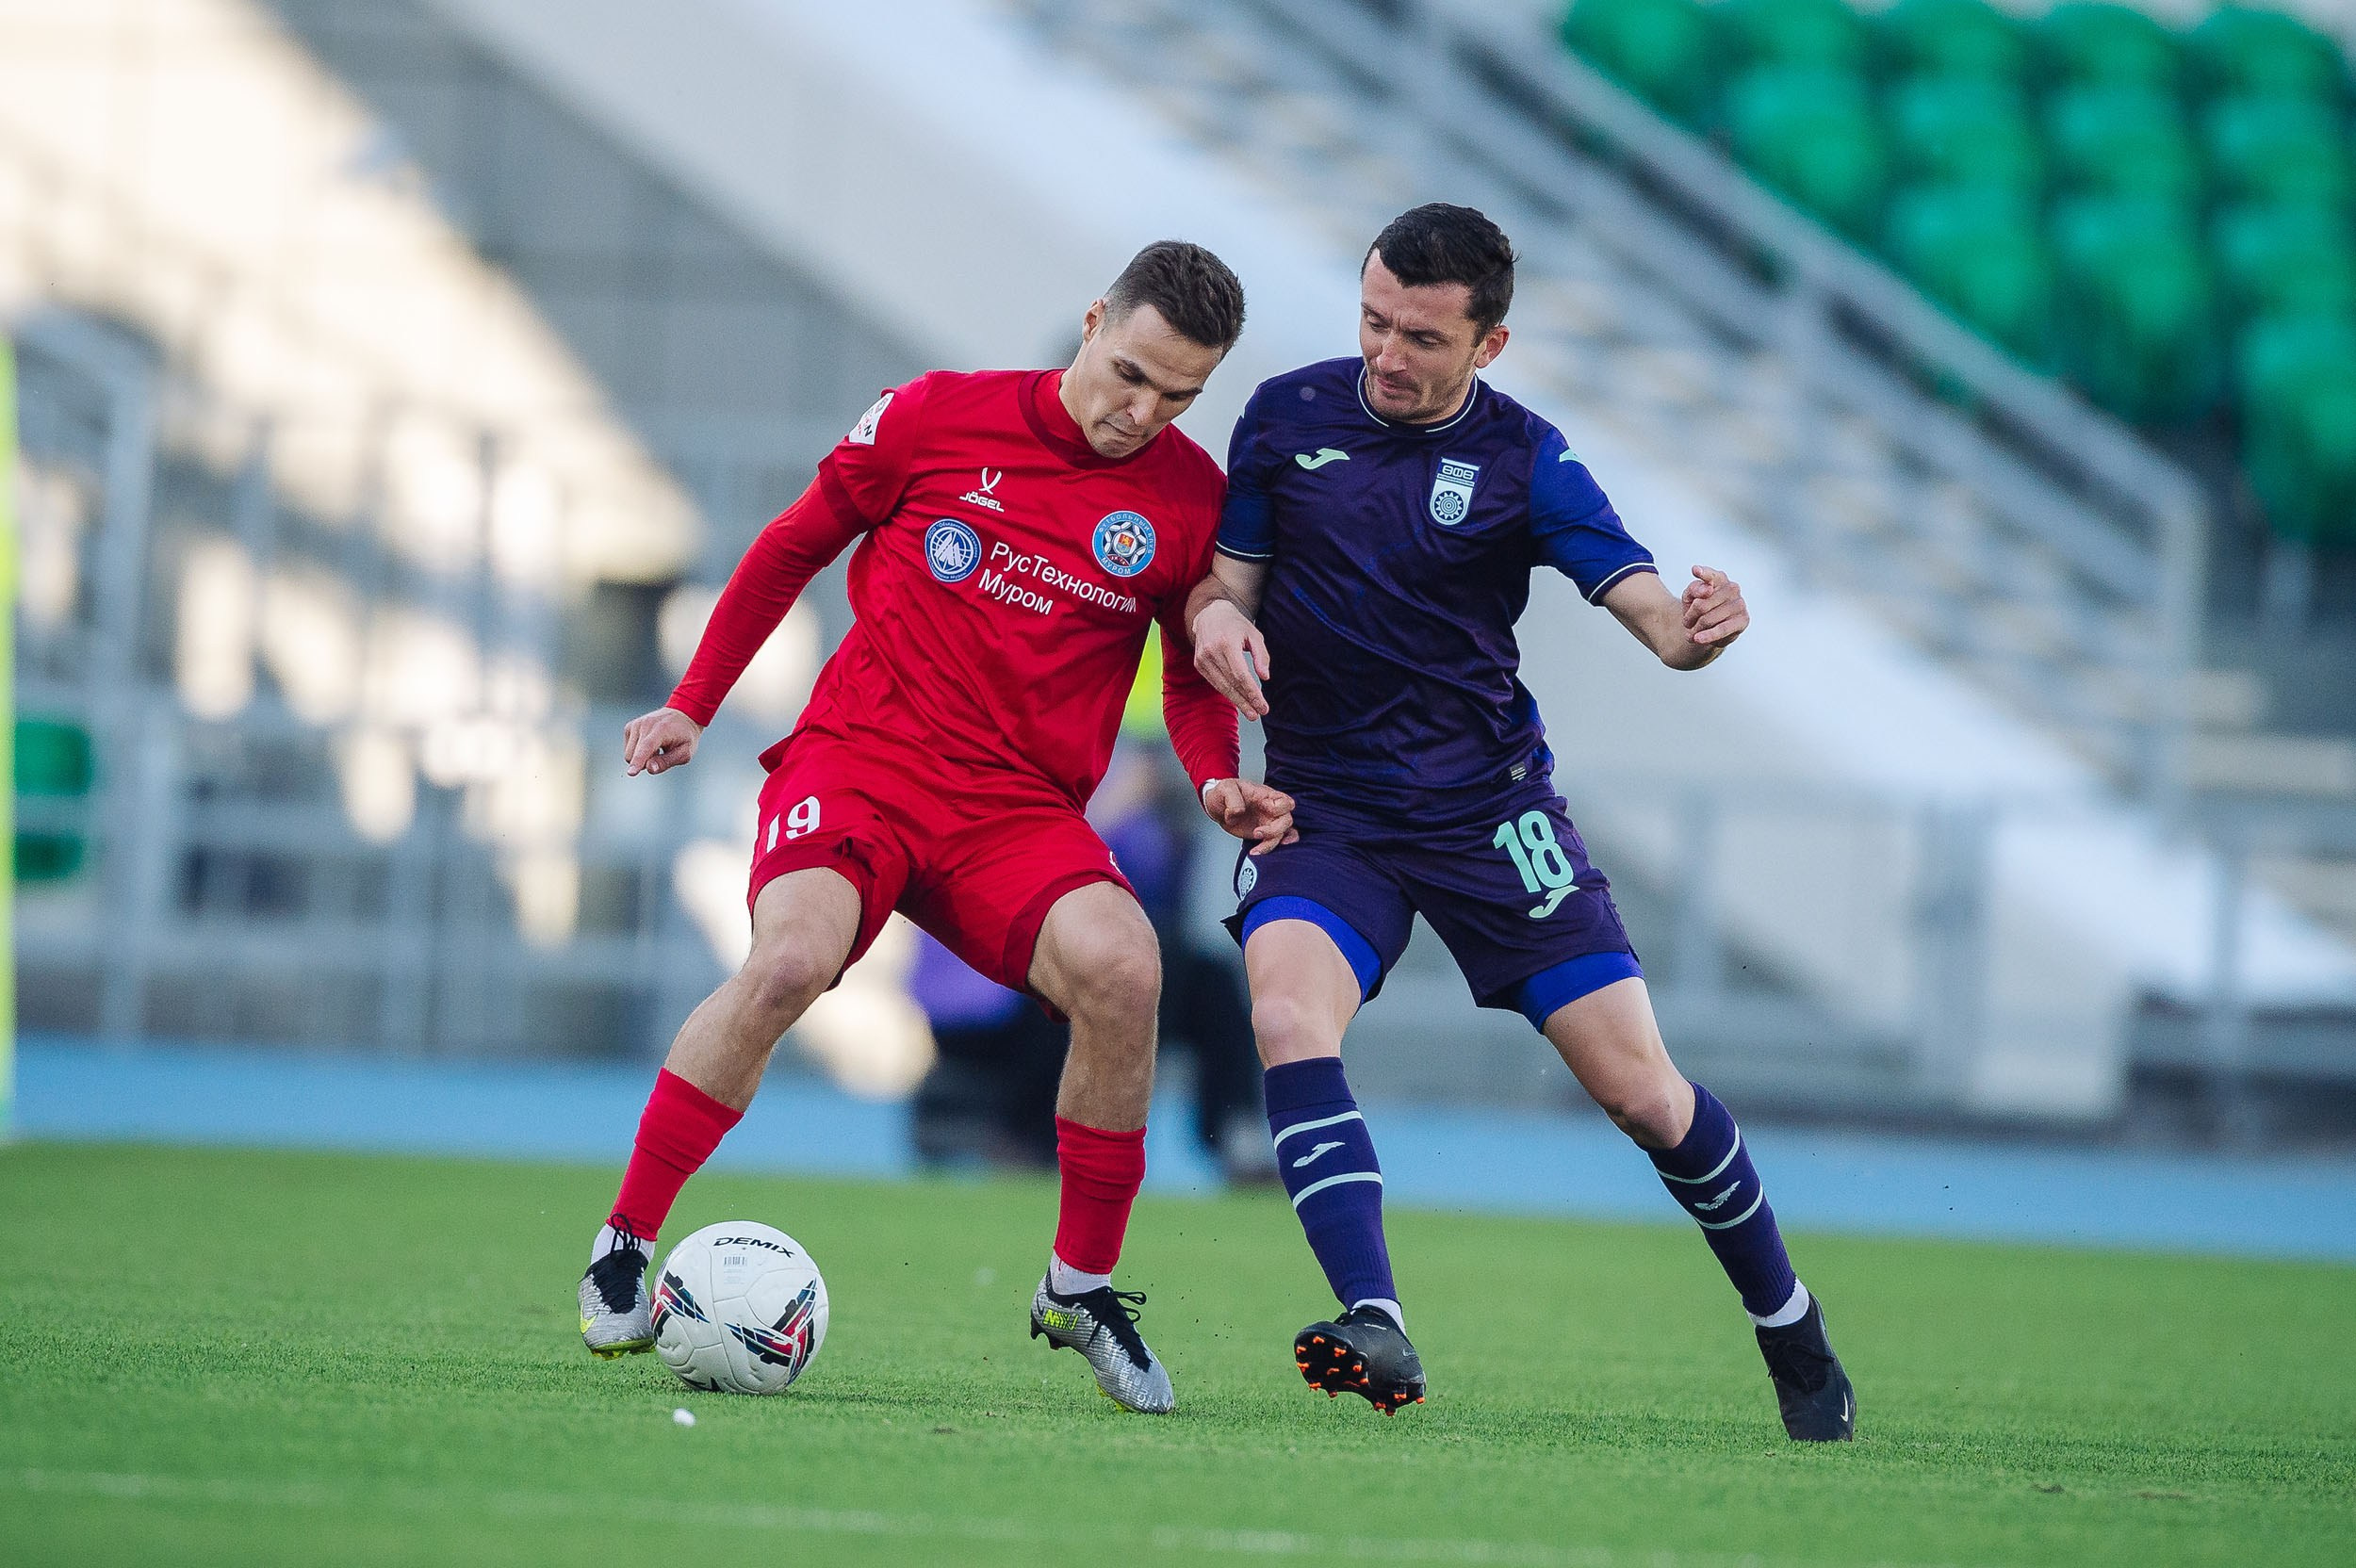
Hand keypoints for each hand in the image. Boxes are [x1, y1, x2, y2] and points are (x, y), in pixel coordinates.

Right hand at [623, 706, 703, 775]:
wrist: (682, 716)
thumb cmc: (685, 737)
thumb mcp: (685, 753)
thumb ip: (667, 762)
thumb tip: (649, 768)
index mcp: (661, 729)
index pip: (646, 747)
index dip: (638, 761)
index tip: (631, 773)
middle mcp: (645, 724)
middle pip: (634, 755)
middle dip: (645, 762)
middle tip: (662, 754)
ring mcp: (635, 724)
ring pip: (629, 754)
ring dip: (641, 757)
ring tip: (657, 748)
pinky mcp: (629, 727)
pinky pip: (628, 749)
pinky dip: (638, 751)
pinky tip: (650, 744)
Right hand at [1192, 598, 1271, 718]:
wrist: (1210, 614)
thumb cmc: (1237, 625)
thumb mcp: (1255, 635)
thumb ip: (1261, 656)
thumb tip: (1265, 677)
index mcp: (1226, 643)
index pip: (1240, 675)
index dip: (1252, 693)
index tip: (1263, 706)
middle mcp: (1211, 652)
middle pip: (1231, 683)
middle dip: (1246, 701)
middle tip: (1258, 714)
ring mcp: (1202, 658)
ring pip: (1221, 686)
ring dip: (1237, 701)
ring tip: (1251, 712)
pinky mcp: (1198, 663)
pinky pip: (1214, 682)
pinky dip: (1227, 692)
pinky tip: (1238, 700)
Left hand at [1201, 777, 1298, 856]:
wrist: (1217, 806)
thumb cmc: (1224, 793)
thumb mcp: (1225, 789)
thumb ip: (1233, 799)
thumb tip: (1239, 812)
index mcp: (1265, 795)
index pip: (1285, 802)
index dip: (1280, 809)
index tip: (1265, 812)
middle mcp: (1270, 809)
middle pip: (1287, 821)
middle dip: (1274, 831)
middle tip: (1256, 833)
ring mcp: (1267, 821)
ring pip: (1283, 834)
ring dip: (1270, 844)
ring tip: (1255, 849)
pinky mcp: (1263, 833)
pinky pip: (1277, 841)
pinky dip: (1272, 847)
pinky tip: (1259, 851)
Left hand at [1681, 565, 1747, 648]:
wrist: (1710, 627)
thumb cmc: (1699, 607)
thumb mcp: (1689, 597)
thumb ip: (1694, 589)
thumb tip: (1708, 589)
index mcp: (1719, 578)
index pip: (1710, 576)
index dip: (1703, 574)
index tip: (1695, 570)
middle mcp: (1732, 588)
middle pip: (1701, 605)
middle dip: (1689, 617)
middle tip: (1686, 623)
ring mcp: (1739, 603)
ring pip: (1708, 619)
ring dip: (1696, 629)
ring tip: (1691, 634)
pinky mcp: (1743, 620)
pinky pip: (1722, 629)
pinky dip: (1708, 635)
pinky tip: (1698, 639)